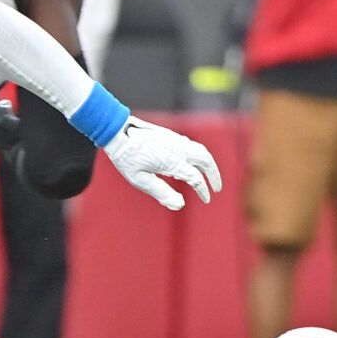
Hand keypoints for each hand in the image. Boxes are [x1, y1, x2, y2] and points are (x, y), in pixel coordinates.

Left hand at [105, 116, 221, 209]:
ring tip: (210, 176)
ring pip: (201, 151)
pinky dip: (200, 155)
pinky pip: (192, 145)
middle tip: (217, 188)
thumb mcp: (141, 180)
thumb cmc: (127, 158)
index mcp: (173, 161)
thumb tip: (180, 205)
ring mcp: (176, 140)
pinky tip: (195, 163)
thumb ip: (161, 192)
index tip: (206, 200)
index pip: (196, 179)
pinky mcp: (171, 135)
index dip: (203, 191)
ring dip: (209, 164)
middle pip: (206, 161)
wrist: (119, 131)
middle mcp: (179, 149)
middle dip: (214, 175)